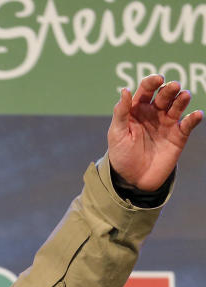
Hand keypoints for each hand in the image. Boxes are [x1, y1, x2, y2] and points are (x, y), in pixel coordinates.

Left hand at [107, 74, 201, 191]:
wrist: (133, 179)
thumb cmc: (121, 154)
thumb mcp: (117, 134)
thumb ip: (121, 113)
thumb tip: (124, 90)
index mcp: (137, 109)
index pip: (146, 90)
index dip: (151, 82)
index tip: (157, 80)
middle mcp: (154, 113)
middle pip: (164, 95)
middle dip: (169, 89)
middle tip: (173, 87)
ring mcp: (167, 123)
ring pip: (178, 105)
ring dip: (182, 99)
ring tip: (184, 96)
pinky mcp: (179, 135)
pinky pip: (188, 124)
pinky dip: (194, 118)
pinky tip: (196, 115)